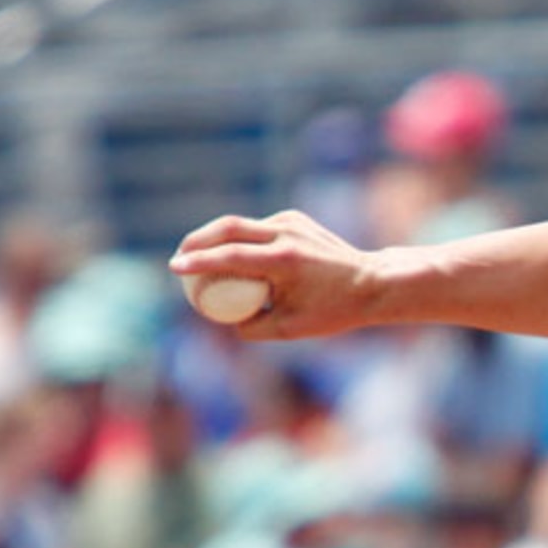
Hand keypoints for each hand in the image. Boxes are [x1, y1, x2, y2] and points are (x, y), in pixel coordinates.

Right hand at [170, 210, 382, 340]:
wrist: (373, 282)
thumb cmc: (333, 309)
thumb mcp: (290, 328)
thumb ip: (252, 328)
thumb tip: (223, 321)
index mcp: (285, 260)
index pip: (230, 255)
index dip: (199, 261)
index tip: (174, 267)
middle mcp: (287, 235)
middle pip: (228, 227)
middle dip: (197, 240)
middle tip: (179, 257)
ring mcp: (292, 223)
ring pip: (241, 223)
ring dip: (216, 237)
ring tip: (197, 255)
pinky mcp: (295, 219)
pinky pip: (258, 226)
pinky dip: (241, 237)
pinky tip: (230, 251)